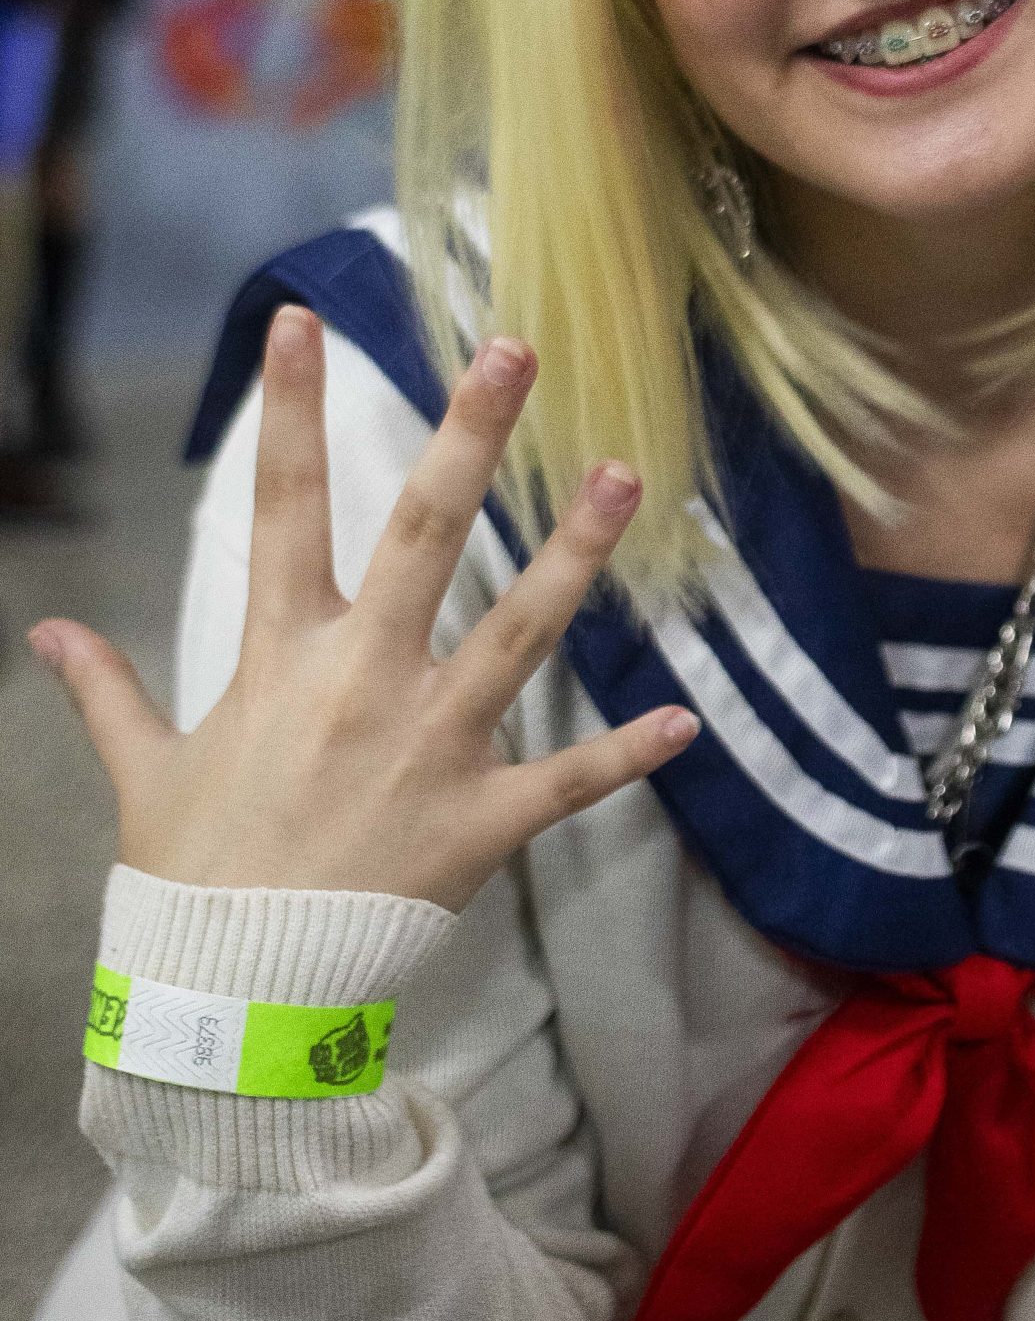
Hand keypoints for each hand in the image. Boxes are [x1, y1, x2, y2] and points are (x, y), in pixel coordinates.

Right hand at [29, 308, 699, 911]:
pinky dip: (629, 754)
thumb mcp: (144, 775)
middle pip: (423, 535)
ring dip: (576, 552)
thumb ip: (108, 693)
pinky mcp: (482, 821)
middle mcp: (366, 684)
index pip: (278, 508)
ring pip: (521, 632)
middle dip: (470, 437)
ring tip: (627, 474)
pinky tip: (686, 721)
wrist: (234, 1000)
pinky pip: (569, 782)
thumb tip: (50, 633)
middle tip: (516, 351)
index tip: (301, 319)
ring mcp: (432, 748)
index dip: (286, 409)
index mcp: (282, 660)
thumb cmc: (189, 878)